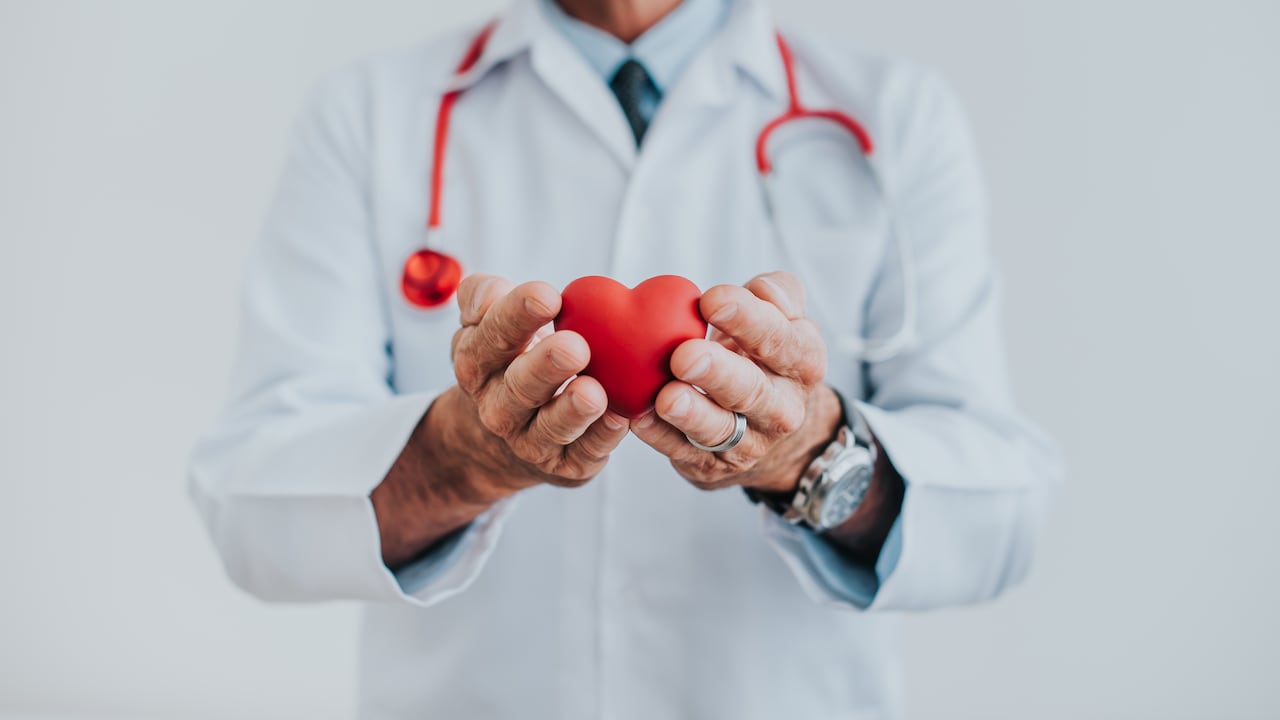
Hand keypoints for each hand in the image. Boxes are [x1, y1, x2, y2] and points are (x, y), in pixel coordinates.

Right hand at [445, 274, 630, 490]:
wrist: (508, 431)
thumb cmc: (510, 359)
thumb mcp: (485, 324)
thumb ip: (483, 295)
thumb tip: (492, 292)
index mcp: (477, 364)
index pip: (491, 337)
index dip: (516, 315)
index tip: (548, 295)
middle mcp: (498, 406)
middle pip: (519, 387)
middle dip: (546, 367)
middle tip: (574, 346)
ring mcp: (530, 439)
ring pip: (551, 427)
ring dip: (573, 410)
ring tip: (593, 392)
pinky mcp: (565, 465)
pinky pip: (585, 453)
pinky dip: (602, 438)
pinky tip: (620, 419)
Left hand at [630, 271, 842, 492]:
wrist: (770, 427)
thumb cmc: (763, 355)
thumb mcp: (783, 320)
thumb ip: (779, 294)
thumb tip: (763, 291)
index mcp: (803, 364)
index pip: (781, 340)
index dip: (749, 319)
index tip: (711, 299)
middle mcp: (783, 408)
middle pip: (751, 391)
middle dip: (717, 373)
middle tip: (683, 355)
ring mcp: (749, 442)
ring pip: (720, 430)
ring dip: (691, 414)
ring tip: (667, 397)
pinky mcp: (713, 466)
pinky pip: (683, 452)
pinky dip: (660, 436)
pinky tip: (639, 418)